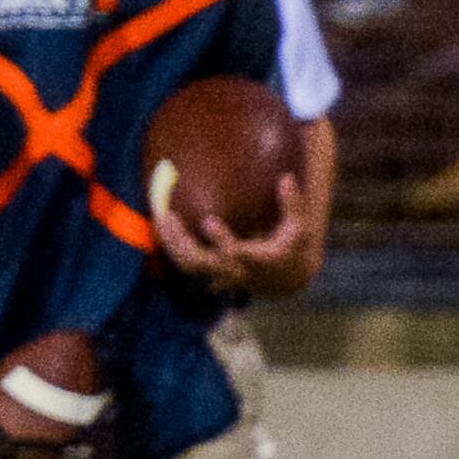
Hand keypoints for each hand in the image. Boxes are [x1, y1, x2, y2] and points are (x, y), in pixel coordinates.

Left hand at [155, 171, 311, 296]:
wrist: (284, 280)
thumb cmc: (291, 248)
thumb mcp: (299, 229)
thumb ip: (292, 204)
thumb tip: (285, 178)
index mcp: (255, 260)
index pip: (235, 254)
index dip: (220, 240)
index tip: (207, 220)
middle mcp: (233, 269)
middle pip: (200, 261)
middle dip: (181, 241)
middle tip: (168, 215)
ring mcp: (219, 273)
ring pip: (187, 264)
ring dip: (170, 242)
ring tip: (160, 214)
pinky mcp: (210, 271)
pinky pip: (184, 261)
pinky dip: (171, 244)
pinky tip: (163, 221)